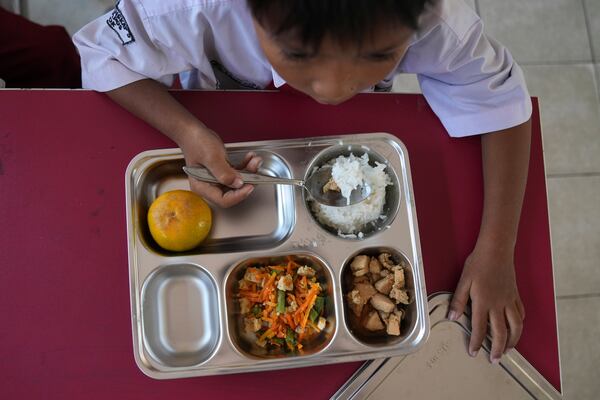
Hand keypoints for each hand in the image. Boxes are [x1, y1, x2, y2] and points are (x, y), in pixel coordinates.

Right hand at [179, 127, 261, 207]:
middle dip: (246, 181)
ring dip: (248, 172)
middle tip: (255, 171)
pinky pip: (237, 172)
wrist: (193, 130)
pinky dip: (245, 166)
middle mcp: (209, 185)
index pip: (223, 200)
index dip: (238, 195)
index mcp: (202, 187)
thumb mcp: (212, 157)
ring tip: (255, 161)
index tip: (250, 185)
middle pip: (232, 192)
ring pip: (237, 182)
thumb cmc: (196, 142)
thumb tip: (237, 184)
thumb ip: (224, 173)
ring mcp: (216, 179)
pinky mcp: (222, 171)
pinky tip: (250, 157)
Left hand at [448, 244, 524, 363]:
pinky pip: (520, 314)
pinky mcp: (515, 295)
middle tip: (495, 360)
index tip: (474, 353)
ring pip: (515, 326)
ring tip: (509, 350)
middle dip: (498, 349)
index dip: (477, 343)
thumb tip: (452, 318)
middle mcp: (498, 305)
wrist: (496, 250)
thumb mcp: (463, 281)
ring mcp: (509, 300)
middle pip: (501, 333)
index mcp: (483, 302)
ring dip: (513, 341)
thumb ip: (458, 301)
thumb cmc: (478, 264)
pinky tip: (516, 328)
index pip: (480, 328)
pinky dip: (519, 324)